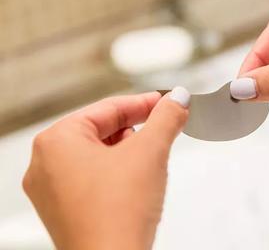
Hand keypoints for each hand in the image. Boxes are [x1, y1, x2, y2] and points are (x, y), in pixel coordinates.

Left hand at [23, 87, 190, 249]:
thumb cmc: (118, 214)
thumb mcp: (150, 152)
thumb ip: (166, 118)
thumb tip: (178, 99)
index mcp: (56, 141)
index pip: (108, 108)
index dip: (143, 103)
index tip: (166, 102)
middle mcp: (45, 164)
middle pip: (101, 130)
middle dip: (136, 129)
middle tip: (163, 128)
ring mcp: (52, 190)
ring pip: (98, 154)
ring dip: (127, 151)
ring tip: (150, 159)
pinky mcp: (65, 210)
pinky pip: (93, 177)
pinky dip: (116, 172)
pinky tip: (136, 181)